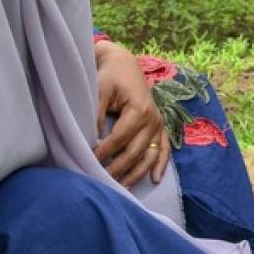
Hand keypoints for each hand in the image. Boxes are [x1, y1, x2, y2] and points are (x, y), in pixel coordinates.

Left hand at [94, 37, 169, 186]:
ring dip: (137, 174)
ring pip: (150, 156)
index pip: (120, 138)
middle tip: (102, 182)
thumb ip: (96, 114)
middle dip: (119, 169)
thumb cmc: (109, 77)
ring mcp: (159, 124)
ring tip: (123, 188)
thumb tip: (91, 140)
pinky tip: (155, 180)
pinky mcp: (160, 127)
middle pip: (135, 152)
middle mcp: (153, 119)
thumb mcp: (99, 90)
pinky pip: (163, 150)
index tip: (90, 162)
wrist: (124, 64)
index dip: (104, 153)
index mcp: (139, 109)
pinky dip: (160, 165)